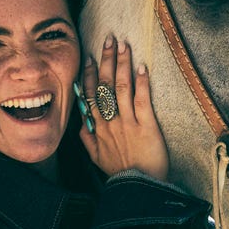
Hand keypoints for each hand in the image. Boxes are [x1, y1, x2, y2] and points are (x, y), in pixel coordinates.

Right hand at [80, 36, 169, 181]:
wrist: (137, 188)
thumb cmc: (119, 172)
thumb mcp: (95, 157)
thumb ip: (87, 137)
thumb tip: (82, 121)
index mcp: (98, 127)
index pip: (90, 95)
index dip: (91, 75)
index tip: (91, 58)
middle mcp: (110, 121)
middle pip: (105, 85)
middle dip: (107, 60)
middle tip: (110, 40)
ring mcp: (128, 123)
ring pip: (122, 88)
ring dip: (123, 65)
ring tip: (124, 46)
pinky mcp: (146, 126)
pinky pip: (142, 101)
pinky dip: (142, 83)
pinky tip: (142, 68)